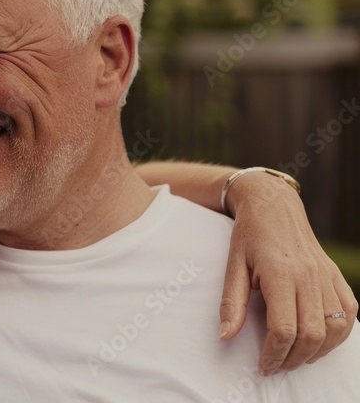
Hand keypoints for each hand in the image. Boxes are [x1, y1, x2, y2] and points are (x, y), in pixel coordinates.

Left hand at [221, 171, 357, 374]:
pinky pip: (350, 312)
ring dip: (318, 351)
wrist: (273, 206)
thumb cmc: (249, 236)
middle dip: (294, 358)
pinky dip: (340, 333)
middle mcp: (309, 277)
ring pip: (336, 327)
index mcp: (280, 274)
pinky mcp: (336, 276)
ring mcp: (326, 277)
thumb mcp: (232, 266)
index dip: (274, 354)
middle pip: (312, 333)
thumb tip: (225, 337)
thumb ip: (231, 303)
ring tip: (296, 357)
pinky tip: (321, 340)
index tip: (263, 365)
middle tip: (277, 366)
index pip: (284, 328)